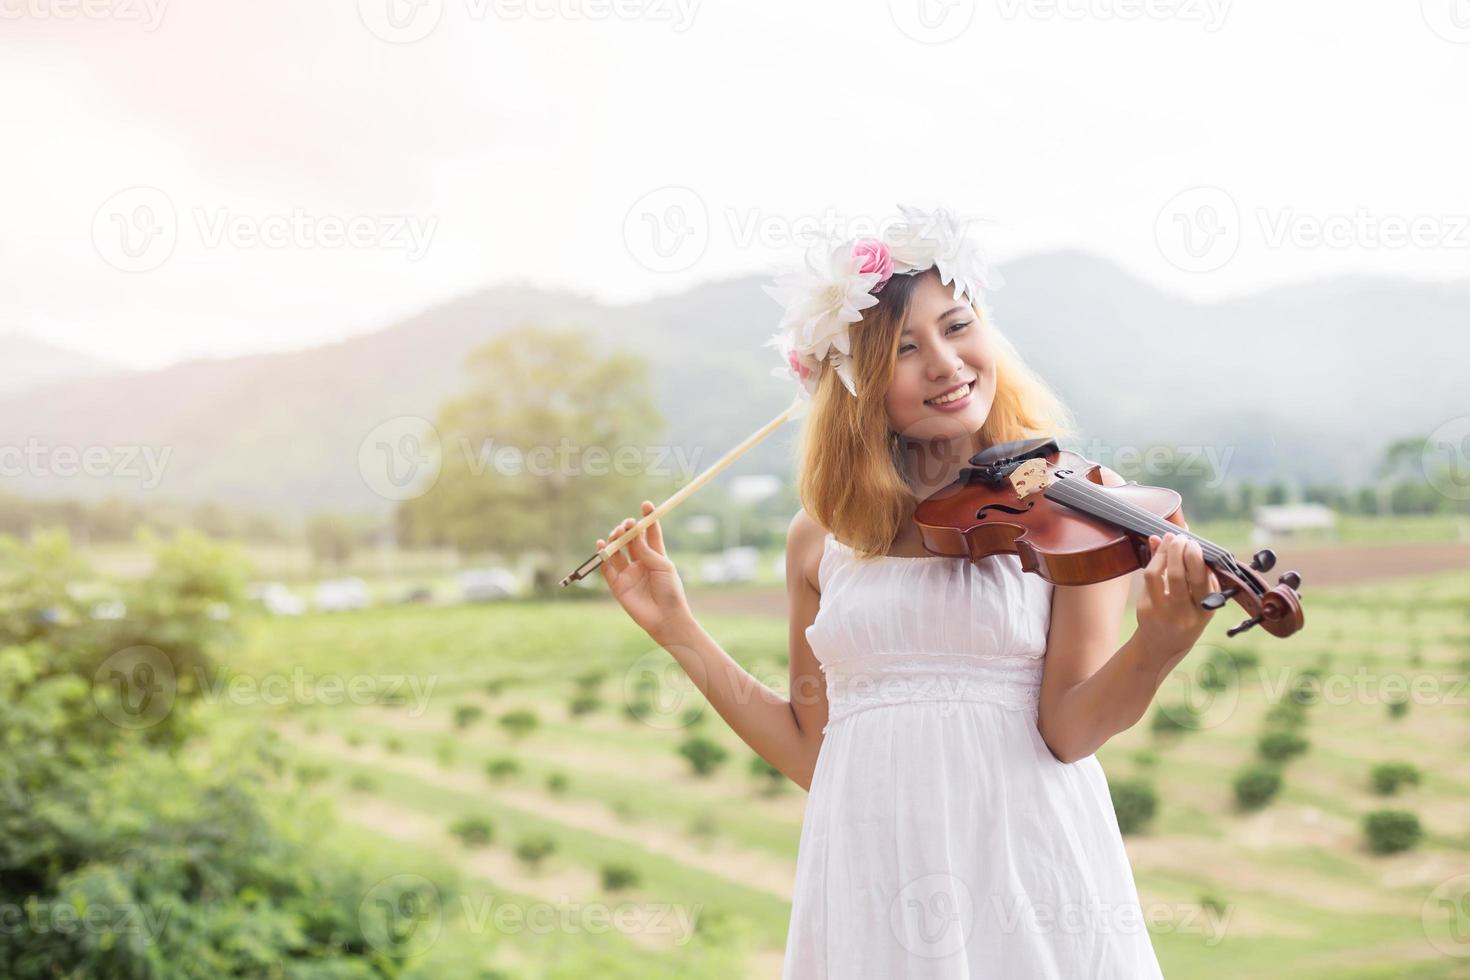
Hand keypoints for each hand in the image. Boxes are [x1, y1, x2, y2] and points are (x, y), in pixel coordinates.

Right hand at [597, 501, 694, 644]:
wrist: (666, 618)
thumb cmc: (670, 591)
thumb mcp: (662, 566)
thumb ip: (646, 551)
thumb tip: (633, 535)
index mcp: (656, 556)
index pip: (650, 533)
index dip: (648, 519)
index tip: (646, 505)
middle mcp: (641, 563)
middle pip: (630, 540)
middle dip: (628, 529)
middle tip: (628, 524)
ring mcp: (628, 573)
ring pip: (617, 551)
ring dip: (616, 539)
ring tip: (618, 533)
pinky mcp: (617, 585)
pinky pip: (606, 568)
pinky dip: (602, 556)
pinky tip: (602, 544)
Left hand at [1134, 531, 1221, 666]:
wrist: (1164, 645)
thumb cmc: (1187, 616)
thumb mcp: (1200, 601)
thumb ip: (1198, 572)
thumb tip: (1187, 541)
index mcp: (1204, 610)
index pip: (1200, 579)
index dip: (1194, 556)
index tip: (1193, 542)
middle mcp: (1183, 614)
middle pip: (1177, 575)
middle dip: (1176, 550)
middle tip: (1179, 538)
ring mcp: (1161, 612)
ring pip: (1155, 575)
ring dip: (1160, 552)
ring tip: (1167, 540)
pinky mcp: (1144, 609)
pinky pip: (1147, 580)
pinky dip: (1153, 563)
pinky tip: (1159, 554)